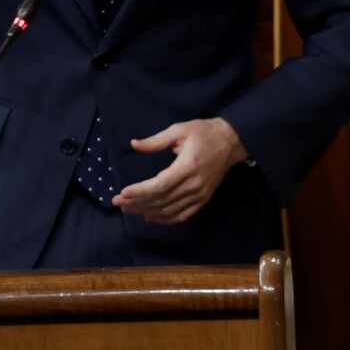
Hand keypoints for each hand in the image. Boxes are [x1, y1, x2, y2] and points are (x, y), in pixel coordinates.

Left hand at [111, 117, 245, 224]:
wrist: (232, 142)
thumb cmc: (204, 133)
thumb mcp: (179, 130)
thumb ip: (155, 141)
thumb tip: (134, 144)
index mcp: (187, 167)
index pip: (159, 185)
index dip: (140, 191)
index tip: (123, 193)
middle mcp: (193, 185)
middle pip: (161, 200)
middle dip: (137, 203)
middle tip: (117, 202)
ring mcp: (200, 195)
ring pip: (169, 210)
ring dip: (147, 212)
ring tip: (128, 209)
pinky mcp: (203, 200)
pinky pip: (182, 215)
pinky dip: (165, 219)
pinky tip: (150, 217)